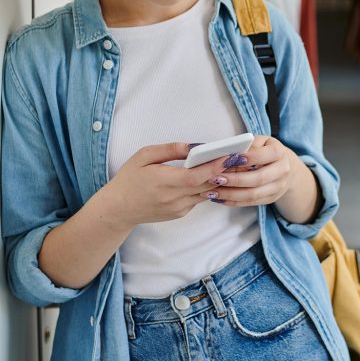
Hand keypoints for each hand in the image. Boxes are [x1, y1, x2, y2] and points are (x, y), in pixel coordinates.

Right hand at [103, 142, 232, 227]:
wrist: (118, 209)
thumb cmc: (129, 179)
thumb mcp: (145, 156)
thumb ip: (171, 149)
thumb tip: (195, 147)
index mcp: (165, 182)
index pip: (197, 176)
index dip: (216, 167)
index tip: (231, 156)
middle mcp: (174, 198)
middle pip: (207, 185)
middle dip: (225, 171)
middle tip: (241, 158)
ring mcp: (178, 208)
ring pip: (206, 192)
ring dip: (219, 180)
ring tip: (233, 165)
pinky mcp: (179, 213)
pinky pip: (198, 198)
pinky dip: (206, 187)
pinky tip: (212, 176)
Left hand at [198, 136, 301, 206]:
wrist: (283, 166)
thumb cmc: (265, 150)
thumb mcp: (260, 141)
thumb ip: (247, 145)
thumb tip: (229, 154)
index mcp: (279, 152)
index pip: (264, 156)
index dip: (248, 158)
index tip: (229, 160)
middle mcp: (282, 170)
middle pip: (258, 179)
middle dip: (235, 180)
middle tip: (215, 179)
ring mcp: (278, 187)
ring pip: (253, 194)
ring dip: (231, 194)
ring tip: (213, 192)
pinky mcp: (271, 198)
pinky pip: (251, 203)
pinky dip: (233, 201)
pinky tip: (219, 198)